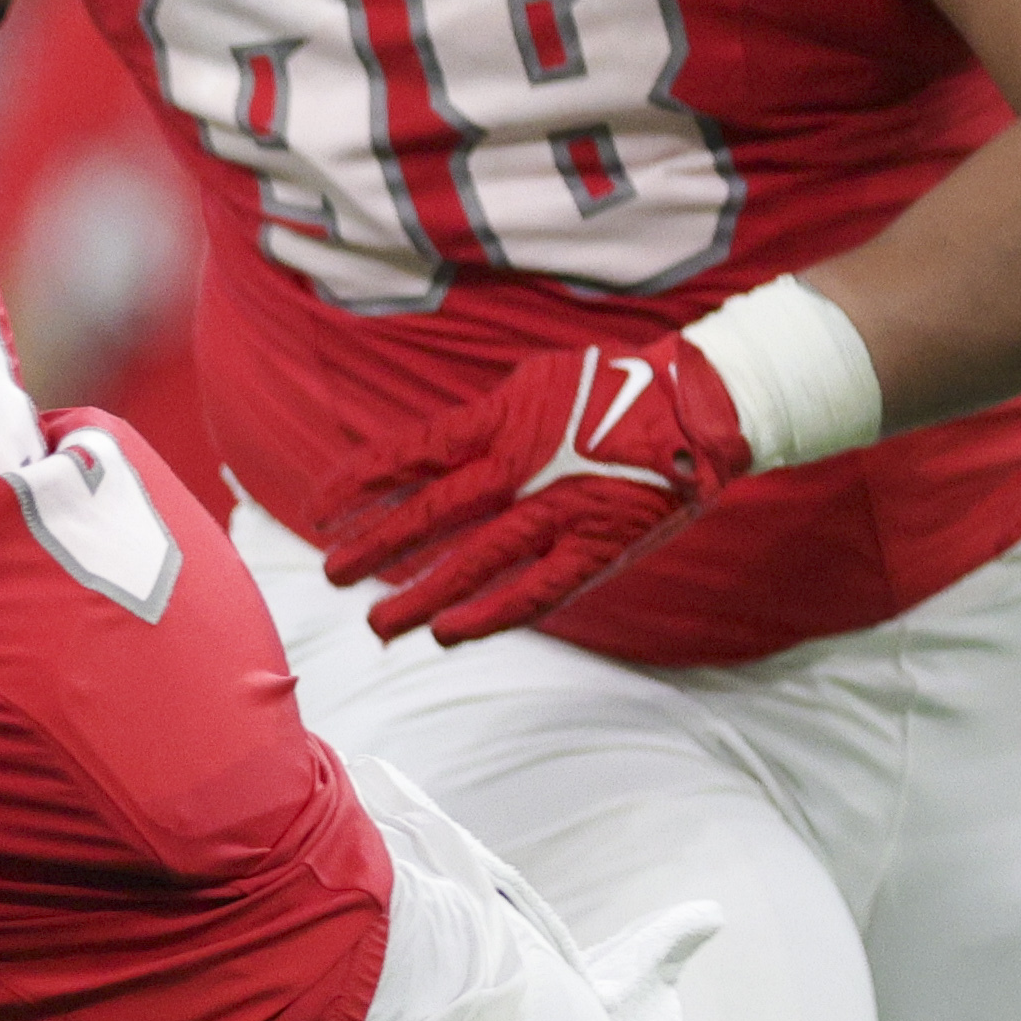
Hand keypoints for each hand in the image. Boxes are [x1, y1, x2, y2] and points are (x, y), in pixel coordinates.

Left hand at [311, 334, 751, 643]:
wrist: (701, 407)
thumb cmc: (610, 392)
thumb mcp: (533, 385)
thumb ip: (481, 423)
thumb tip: (425, 454)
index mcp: (502, 420)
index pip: (411, 454)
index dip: (360, 484)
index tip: (319, 510)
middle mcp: (523, 465)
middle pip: (431, 512)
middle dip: (374, 547)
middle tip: (330, 574)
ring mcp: (560, 509)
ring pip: (474, 562)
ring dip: (420, 594)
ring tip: (376, 622)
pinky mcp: (597, 547)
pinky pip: (535, 591)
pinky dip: (489, 616)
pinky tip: (447, 635)